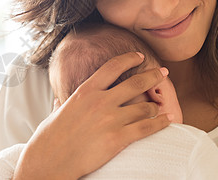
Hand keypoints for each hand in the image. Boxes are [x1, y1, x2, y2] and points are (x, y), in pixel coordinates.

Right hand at [12, 52, 171, 179]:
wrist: (50, 160)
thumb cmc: (50, 138)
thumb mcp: (56, 112)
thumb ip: (63, 103)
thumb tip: (59, 100)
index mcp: (85, 91)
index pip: (112, 67)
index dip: (129, 59)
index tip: (140, 56)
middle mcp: (100, 101)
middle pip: (135, 83)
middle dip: (153, 76)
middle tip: (163, 73)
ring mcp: (110, 119)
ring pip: (143, 107)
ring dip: (154, 107)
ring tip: (159, 107)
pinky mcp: (118, 139)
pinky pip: (146, 128)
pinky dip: (160, 123)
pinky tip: (167, 120)